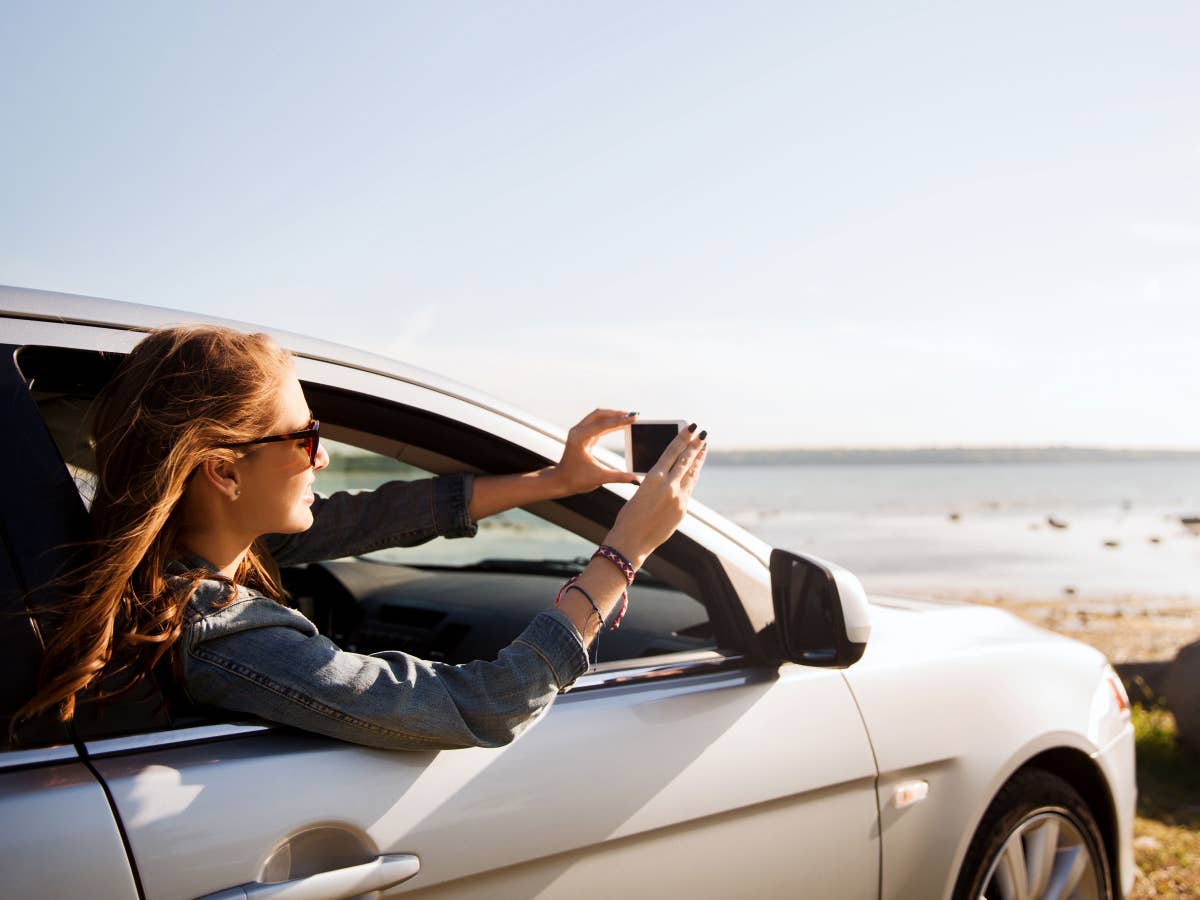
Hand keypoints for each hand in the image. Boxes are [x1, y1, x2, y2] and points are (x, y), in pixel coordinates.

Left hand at [550, 408, 639, 495]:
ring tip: (629, 418)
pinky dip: (610, 424)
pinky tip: (621, 425)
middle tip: (633, 416)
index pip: (603, 425)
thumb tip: (637, 480)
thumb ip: (619, 477)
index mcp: (579, 438)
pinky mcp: (582, 435)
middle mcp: (577, 431)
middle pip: (599, 414)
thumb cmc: (576, 480)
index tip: (634, 418)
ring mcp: (579, 432)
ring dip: (613, 416)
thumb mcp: (599, 478)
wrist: (561, 481)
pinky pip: (598, 424)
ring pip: (598, 417)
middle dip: (617, 414)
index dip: (620, 421)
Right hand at [605, 424, 706, 568]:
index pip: (672, 452)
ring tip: (703, 448)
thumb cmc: (629, 516)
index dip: (683, 438)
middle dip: (695, 446)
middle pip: (686, 461)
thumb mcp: (640, 492)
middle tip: (702, 434)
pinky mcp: (682, 510)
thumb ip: (657, 482)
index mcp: (653, 478)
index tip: (691, 428)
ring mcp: (678, 498)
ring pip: (691, 474)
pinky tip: (695, 471)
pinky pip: (689, 489)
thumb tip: (670, 476)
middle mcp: (668, 486)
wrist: (632, 540)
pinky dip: (692, 478)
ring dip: (698, 460)